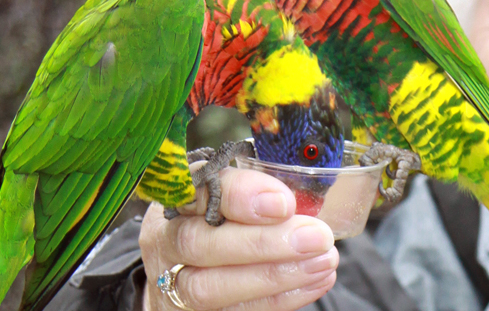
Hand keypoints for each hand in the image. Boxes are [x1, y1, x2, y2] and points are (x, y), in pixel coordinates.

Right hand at [140, 163, 337, 310]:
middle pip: (199, 244)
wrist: (188, 266)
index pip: (196, 189)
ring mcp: (171, 282)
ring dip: (274, 276)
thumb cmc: (220, 220)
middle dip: (262, 243)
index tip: (284, 202)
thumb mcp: (232, 194)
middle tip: (316, 237)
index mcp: (177, 197)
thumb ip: (258, 192)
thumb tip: (304, 203)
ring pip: (210, 287)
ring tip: (323, 262)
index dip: (239, 196)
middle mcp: (165, 240)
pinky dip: (279, 299)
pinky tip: (314, 282)